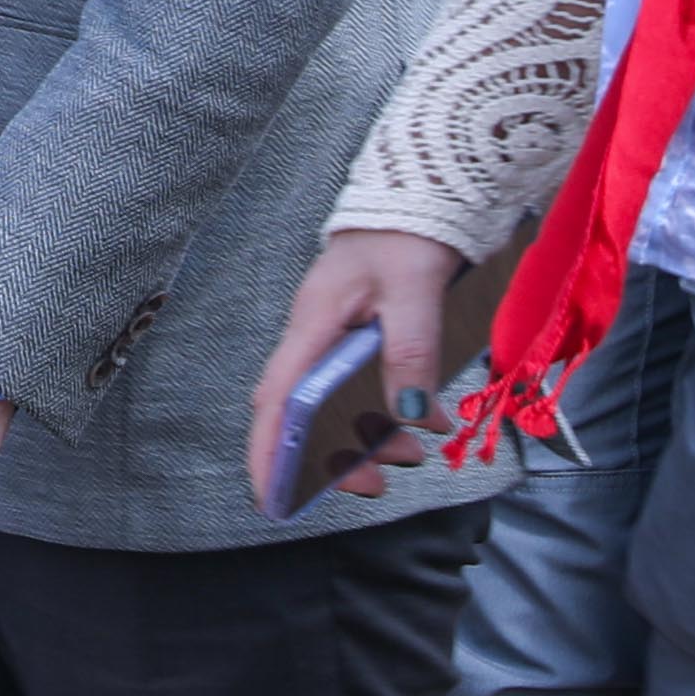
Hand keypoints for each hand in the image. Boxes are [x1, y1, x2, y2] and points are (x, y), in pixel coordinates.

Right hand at [248, 228, 464, 511]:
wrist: (416, 201)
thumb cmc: (405, 237)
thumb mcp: (413, 291)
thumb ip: (411, 350)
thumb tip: (408, 413)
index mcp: (313, 323)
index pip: (278, 398)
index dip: (270, 450)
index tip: (271, 494)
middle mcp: (313, 336)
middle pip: (302, 413)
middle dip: (330, 457)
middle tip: (374, 484)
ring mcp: (332, 339)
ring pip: (334, 406)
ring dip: (367, 438)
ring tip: (411, 454)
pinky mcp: (355, 341)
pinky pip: (361, 388)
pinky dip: (388, 413)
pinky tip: (424, 422)